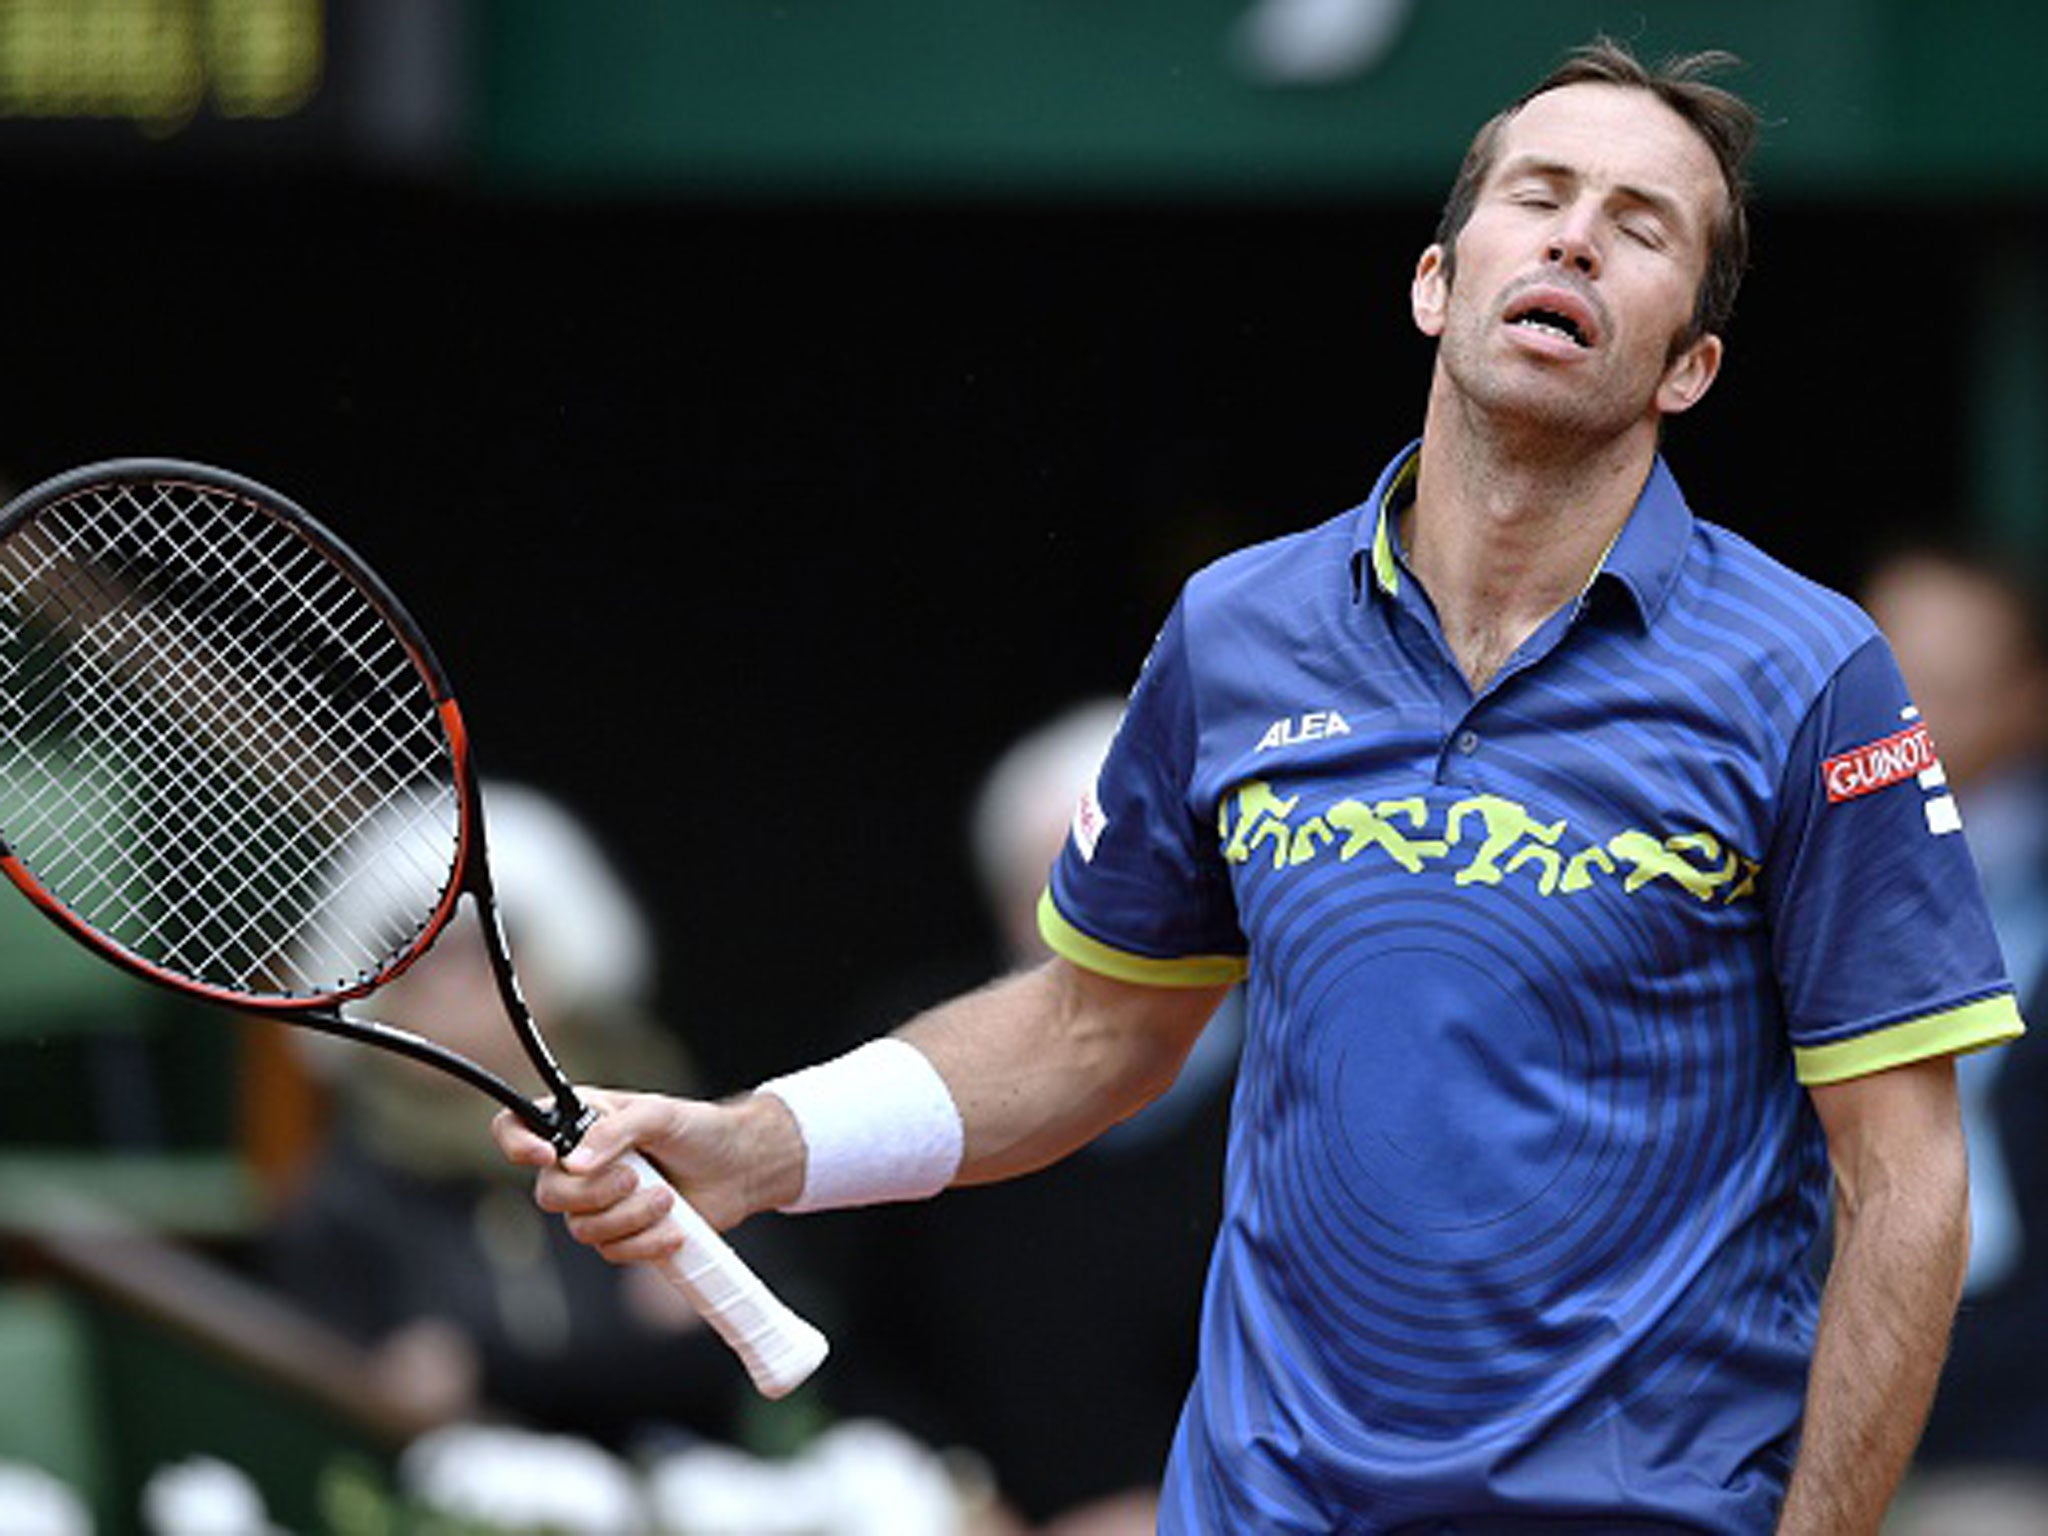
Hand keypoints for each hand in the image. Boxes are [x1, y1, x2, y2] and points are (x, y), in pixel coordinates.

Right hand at [490, 1087, 804, 1263]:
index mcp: (579, 1122)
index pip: (515, 1126)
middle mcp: (578, 1163)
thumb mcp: (659, 1115)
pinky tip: (673, 1226)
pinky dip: (645, 1242)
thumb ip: (616, 1131)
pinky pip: (612, 1251)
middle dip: (595, 1194)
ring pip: (582, 1229)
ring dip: (629, 1218)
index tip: (546, 1156)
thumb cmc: (698, 1129)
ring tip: (666, 1197)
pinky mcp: (621, 1234)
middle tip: (635, 1177)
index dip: (516, 1143)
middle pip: (549, 1194)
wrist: (738, 1169)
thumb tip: (575, 1163)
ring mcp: (597, 1202)